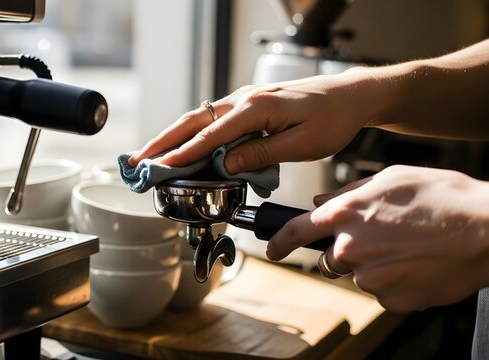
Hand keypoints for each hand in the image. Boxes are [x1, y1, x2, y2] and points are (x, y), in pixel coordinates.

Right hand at [128, 72, 374, 173]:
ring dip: (173, 138)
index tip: (158, 170)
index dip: (182, 155)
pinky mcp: (249, 105)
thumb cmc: (332, 119)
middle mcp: (244, 99)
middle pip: (193, 122)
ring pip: (200, 120)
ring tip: (150, 157)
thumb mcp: (301, 144)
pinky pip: (214, 120)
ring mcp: (245, 100)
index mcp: (255, 108)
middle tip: (137, 162)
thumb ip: (261, 154)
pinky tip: (184, 146)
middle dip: (162, 143)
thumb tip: (225, 164)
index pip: (210, 136)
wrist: (351, 95)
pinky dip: (193, 134)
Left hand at [267, 165, 488, 311]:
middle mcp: (349, 248)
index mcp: (345, 215)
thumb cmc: (443, 198)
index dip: (279, 241)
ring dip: (375, 265)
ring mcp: (369, 278)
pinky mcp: (389, 299)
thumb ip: (347, 194)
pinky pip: (381, 291)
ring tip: (408, 248)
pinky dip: (394, 281)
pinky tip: (416, 264)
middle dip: (347, 250)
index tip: (273, 249)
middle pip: (331, 257)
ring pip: (359, 274)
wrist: (486, 231)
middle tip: (382, 239)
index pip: (295, 232)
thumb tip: (320, 203)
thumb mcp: (390, 179)